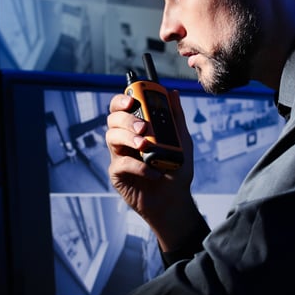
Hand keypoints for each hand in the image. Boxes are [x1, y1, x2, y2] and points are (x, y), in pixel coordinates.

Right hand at [105, 90, 204, 251]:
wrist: (175, 201)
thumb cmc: (177, 171)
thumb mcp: (182, 141)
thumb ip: (176, 117)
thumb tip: (172, 93)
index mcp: (137, 128)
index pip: (122, 107)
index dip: (122, 100)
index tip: (133, 100)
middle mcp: (126, 139)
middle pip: (113, 119)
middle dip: (127, 120)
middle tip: (144, 127)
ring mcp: (120, 156)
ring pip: (111, 137)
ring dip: (129, 138)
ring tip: (146, 147)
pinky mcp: (117, 174)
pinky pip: (120, 164)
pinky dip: (138, 167)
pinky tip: (153, 172)